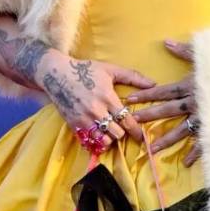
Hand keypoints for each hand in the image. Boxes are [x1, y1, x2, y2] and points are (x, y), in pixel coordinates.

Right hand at [36, 50, 154, 144]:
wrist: (56, 74)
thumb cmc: (85, 70)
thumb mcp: (110, 69)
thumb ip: (132, 77)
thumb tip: (153, 84)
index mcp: (107, 97)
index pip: (127, 120)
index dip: (136, 130)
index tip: (141, 136)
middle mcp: (96, 111)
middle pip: (117, 133)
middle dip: (122, 133)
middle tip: (122, 129)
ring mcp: (84, 119)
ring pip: (103, 140)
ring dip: (110, 138)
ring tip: (110, 132)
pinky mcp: (73, 124)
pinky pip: (89, 141)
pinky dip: (96, 141)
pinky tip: (98, 136)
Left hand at [127, 38, 201, 165]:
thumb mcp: (207, 54)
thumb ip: (185, 50)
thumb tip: (166, 42)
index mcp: (190, 85)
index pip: (163, 91)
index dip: (146, 95)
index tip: (130, 100)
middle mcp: (194, 102)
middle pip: (168, 111)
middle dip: (150, 116)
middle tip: (133, 123)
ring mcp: (205, 116)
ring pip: (181, 130)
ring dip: (166, 140)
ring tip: (152, 149)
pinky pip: (204, 141)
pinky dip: (196, 153)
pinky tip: (186, 163)